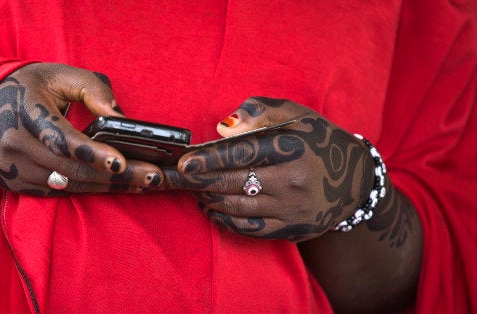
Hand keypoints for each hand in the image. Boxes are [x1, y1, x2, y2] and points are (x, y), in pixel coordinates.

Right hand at [0, 63, 162, 195]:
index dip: (91, 152)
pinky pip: (61, 192)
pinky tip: (118, 186)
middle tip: (154, 176)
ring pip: (70, 185)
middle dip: (117, 176)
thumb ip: (93, 88)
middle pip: (72, 169)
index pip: (60, 138)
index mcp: (25, 111)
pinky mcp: (18, 184)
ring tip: (146, 183)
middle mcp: (16, 145)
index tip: (121, 161)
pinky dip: (91, 190)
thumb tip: (121, 118)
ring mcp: (15, 169)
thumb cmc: (27, 87)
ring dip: (109, 187)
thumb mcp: (57, 74)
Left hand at [162, 97, 374, 241]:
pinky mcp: (293, 229)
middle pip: (235, 182)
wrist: (354, 181)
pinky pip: (250, 229)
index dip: (210, 158)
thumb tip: (223, 127)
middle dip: (197, 181)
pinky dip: (224, 220)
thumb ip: (260, 112)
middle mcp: (294, 180)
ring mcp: (293, 209)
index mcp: (293, 147)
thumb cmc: (316, 141)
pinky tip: (210, 208)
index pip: (243, 153)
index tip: (184, 162)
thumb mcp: (296, 115)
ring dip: (208, 198)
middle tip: (171, 178)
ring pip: (238, 207)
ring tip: (191, 188)